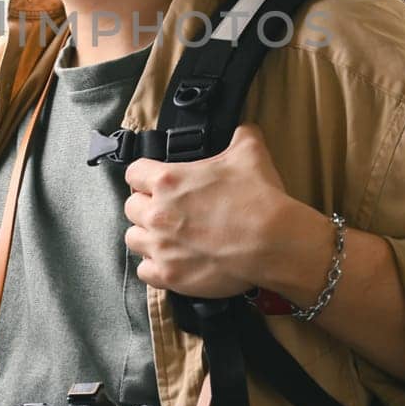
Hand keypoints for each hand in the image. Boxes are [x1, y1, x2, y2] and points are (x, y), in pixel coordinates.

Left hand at [122, 123, 304, 298]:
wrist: (273, 243)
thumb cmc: (259, 198)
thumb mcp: (250, 153)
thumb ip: (240, 136)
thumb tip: (243, 130)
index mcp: (167, 180)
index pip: (134, 172)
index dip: (145, 176)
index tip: (154, 182)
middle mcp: (158, 213)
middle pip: (131, 207)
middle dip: (146, 207)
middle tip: (167, 211)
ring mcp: (161, 247)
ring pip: (134, 239)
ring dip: (147, 237)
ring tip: (167, 238)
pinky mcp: (170, 275)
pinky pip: (145, 272)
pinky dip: (155, 267)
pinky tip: (171, 262)